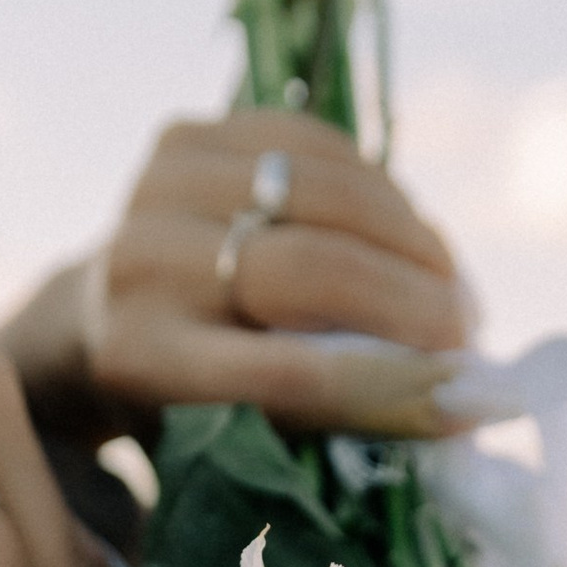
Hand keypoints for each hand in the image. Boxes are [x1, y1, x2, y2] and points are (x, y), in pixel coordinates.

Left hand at [0, 111, 468, 441]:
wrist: (97, 315)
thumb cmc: (191, 397)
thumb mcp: (241, 431)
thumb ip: (335, 417)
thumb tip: (466, 403)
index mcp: (142, 360)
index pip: (287, 371)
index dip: (389, 382)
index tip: (465, 398)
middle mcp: (139, 267)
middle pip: (310, 268)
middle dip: (413, 304)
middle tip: (468, 335)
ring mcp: (155, 188)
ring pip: (325, 195)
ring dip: (412, 241)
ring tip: (450, 287)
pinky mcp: (184, 135)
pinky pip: (317, 146)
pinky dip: (380, 190)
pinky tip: (408, 234)